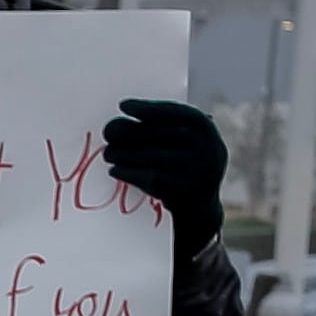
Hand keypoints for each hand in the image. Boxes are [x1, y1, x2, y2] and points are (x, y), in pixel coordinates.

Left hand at [100, 98, 227, 259]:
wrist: (199, 209)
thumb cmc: (181, 167)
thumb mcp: (183, 144)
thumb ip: (158, 129)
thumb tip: (115, 125)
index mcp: (207, 130)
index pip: (177, 112)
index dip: (149, 108)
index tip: (124, 106)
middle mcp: (208, 148)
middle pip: (161, 133)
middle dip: (131, 132)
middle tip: (107, 133)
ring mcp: (200, 172)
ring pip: (154, 156)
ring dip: (126, 153)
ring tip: (109, 153)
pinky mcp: (186, 193)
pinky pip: (152, 179)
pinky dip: (130, 173)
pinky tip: (115, 171)